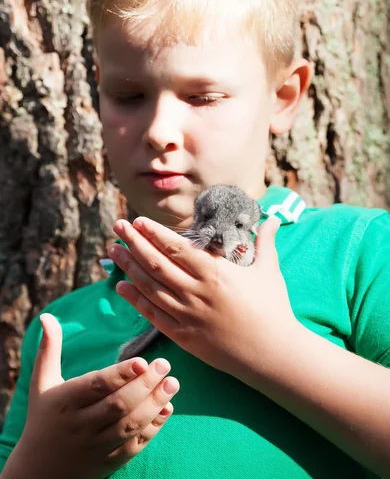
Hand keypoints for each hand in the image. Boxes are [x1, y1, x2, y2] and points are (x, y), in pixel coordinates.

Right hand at [2, 314, 178, 478]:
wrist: (38, 471)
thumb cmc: (44, 416)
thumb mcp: (41, 383)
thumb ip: (49, 349)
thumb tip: (48, 315)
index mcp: (65, 402)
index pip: (96, 386)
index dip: (120, 374)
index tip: (143, 360)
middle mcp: (81, 425)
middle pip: (118, 405)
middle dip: (145, 385)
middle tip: (165, 364)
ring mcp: (96, 446)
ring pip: (130, 426)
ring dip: (155, 404)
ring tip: (173, 383)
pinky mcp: (109, 462)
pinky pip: (134, 446)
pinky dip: (153, 428)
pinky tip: (167, 408)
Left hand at [110, 216, 298, 379]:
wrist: (272, 354)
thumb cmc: (273, 310)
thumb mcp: (269, 271)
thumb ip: (265, 242)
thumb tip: (274, 218)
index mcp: (215, 273)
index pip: (176, 248)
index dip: (154, 233)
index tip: (138, 221)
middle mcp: (195, 292)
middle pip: (156, 263)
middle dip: (133, 242)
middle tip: (118, 226)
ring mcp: (186, 315)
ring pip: (149, 287)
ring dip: (128, 267)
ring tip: (113, 250)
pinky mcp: (183, 336)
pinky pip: (152, 314)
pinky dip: (134, 299)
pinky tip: (120, 287)